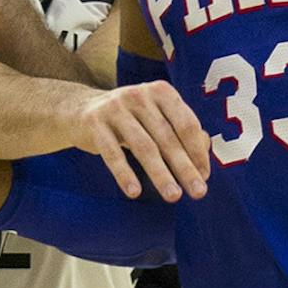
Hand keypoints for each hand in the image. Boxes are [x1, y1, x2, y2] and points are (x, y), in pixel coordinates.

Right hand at [73, 82, 212, 201]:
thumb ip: (181, 134)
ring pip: (143, 146)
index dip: (198, 152)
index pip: (187, 124)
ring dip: (160, 174)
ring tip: (173, 196)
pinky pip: (112, 153)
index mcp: (162, 92)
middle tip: (198, 192)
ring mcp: (116, 108)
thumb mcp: (157, 118)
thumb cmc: (131, 119)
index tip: (205, 176)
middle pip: (167, 137)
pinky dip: (124, 174)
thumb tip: (204, 160)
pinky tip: (134, 192)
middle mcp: (140, 95)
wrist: (82, 110)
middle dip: (184, 167)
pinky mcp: (95, 123)